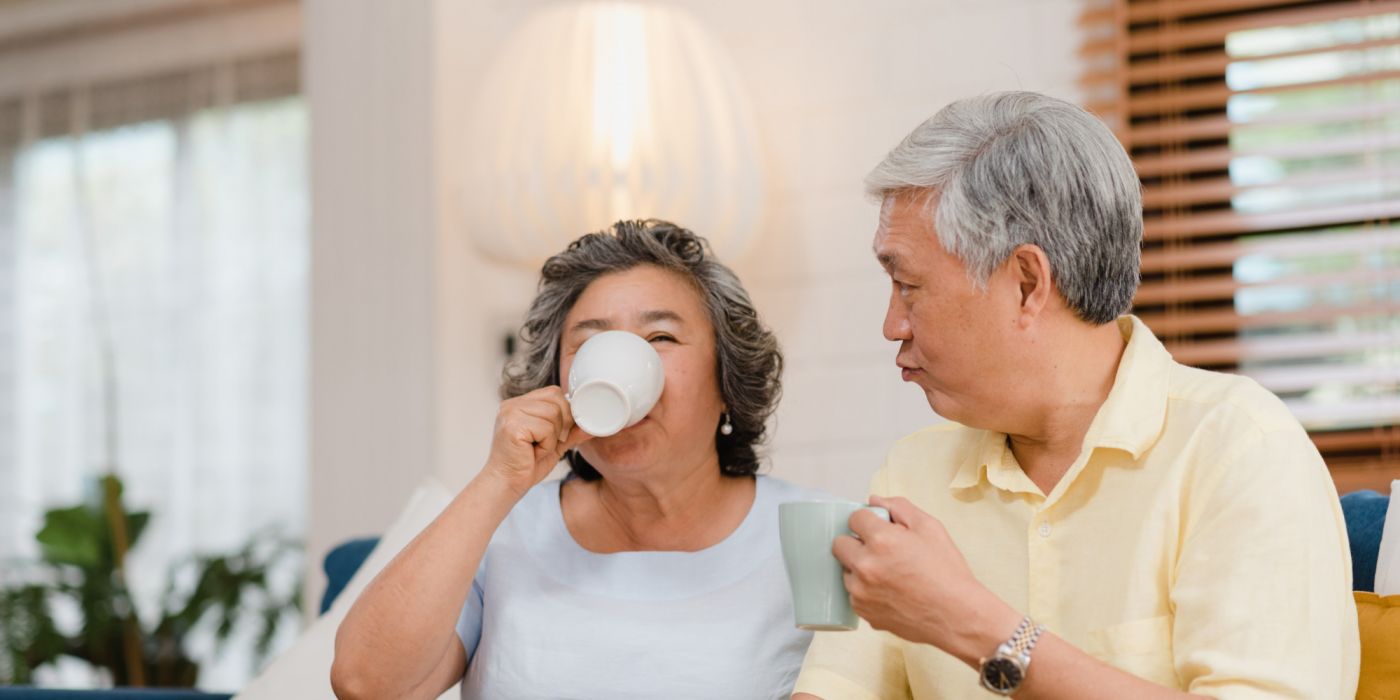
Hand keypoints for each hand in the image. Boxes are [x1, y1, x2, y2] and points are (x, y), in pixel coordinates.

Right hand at [482, 386, 589, 497]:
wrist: (506, 485)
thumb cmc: (525, 466)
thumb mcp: (554, 445)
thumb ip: (571, 432)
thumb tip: (591, 426)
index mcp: (519, 404)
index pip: (553, 392)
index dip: (565, 411)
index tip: (561, 433)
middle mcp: (512, 405)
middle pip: (556, 398)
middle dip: (562, 423)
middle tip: (550, 443)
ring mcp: (510, 414)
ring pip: (553, 413)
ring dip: (553, 437)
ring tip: (537, 448)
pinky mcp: (512, 427)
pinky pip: (546, 428)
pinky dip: (546, 445)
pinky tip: (533, 453)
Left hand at [834, 496, 1011, 657]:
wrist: (958, 616)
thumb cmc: (948, 572)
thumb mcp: (931, 528)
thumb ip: (899, 507)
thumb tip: (874, 501)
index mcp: (881, 540)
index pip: (854, 518)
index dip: (868, 520)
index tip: (878, 527)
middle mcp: (865, 566)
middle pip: (839, 544)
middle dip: (855, 542)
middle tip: (879, 550)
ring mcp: (861, 592)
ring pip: (845, 571)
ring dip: (858, 568)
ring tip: (888, 574)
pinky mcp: (864, 613)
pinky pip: (854, 595)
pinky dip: (866, 591)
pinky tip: (890, 592)